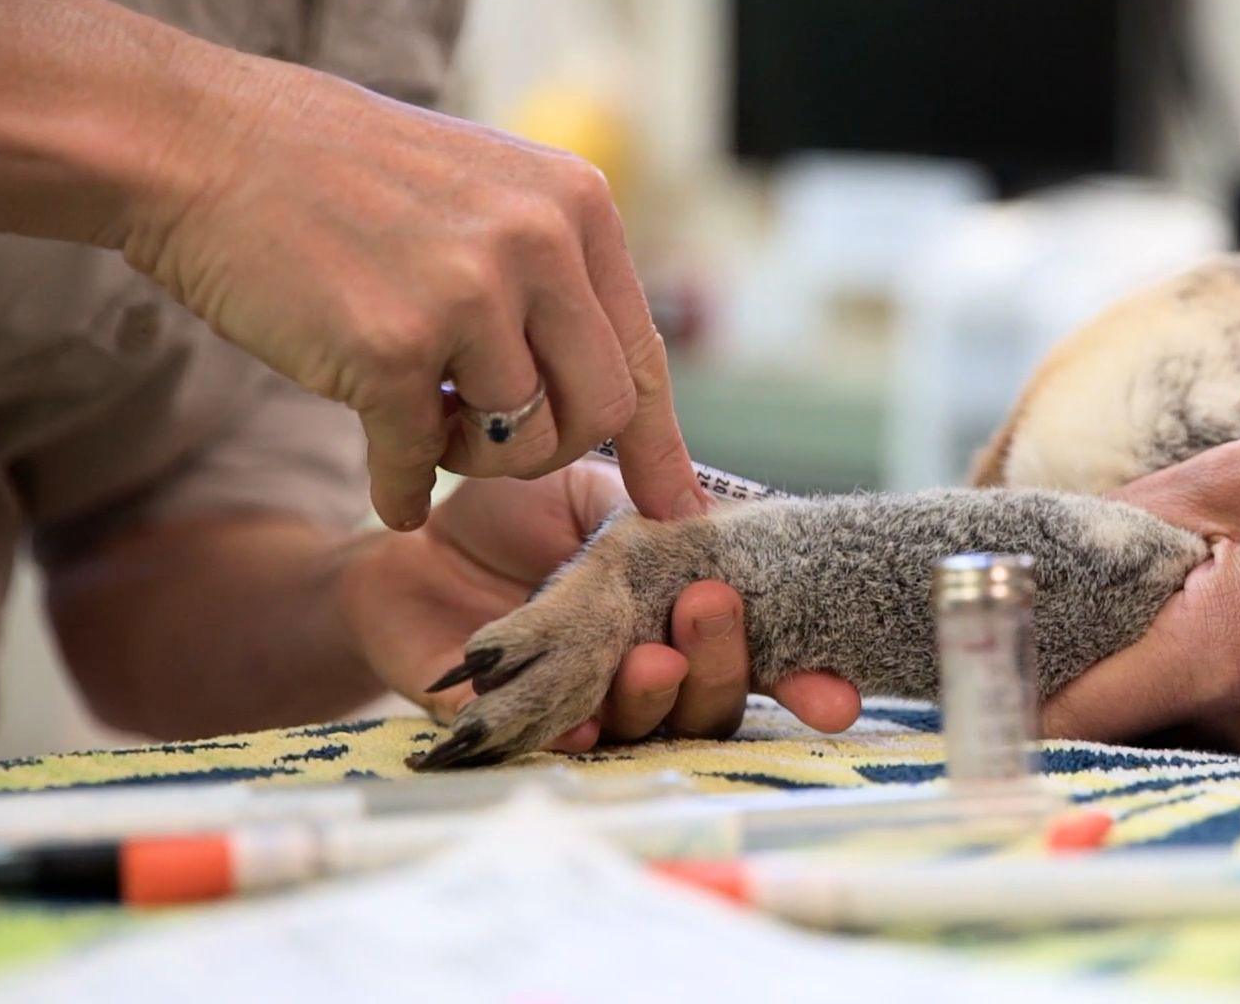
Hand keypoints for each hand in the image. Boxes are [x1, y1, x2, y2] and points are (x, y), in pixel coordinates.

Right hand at [119, 46, 701, 530]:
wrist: (201, 142)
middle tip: (489, 437)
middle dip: (552, 449)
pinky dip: (403, 487)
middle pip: (603, 411)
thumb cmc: (343, 179)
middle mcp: (540, 243)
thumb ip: (555, 277)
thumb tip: (620, 402)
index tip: (675, 508)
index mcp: (577, 206)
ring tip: (423, 418)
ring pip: (523, 441)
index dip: (660, 445)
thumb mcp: (486, 193)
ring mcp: (469, 294)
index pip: (643, 352)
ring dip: (473, 456)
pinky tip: (388, 485)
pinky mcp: (390, 348)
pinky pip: (422, 462)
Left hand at [340, 462, 859, 748]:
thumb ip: (655, 511)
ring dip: (651, 701)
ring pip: (638, 731)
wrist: (403, 545)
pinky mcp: (508, 732)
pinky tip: (572, 725)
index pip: (752, 659)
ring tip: (648, 660)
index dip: (800, 685)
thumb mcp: (592, 493)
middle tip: (709, 612)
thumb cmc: (509, 511)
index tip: (837, 701)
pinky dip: (562, 737)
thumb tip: (716, 527)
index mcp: (673, 618)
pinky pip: (545, 746)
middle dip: (719, 664)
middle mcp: (639, 673)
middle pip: (704, 703)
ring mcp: (579, 710)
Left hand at [1041, 406, 1239, 757]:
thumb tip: (1042, 549)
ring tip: (1150, 602)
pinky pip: (1227, 722)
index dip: (1009, 694)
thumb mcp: (1231, 474)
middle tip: (1046, 618)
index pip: (1072, 714)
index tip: (971, 666)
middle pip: (1118, 729)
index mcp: (1216, 654)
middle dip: (1076, 679)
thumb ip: (1123, 522)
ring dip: (1145, 680)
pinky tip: (1214, 620)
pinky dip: (1201, 685)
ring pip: (1173, 726)